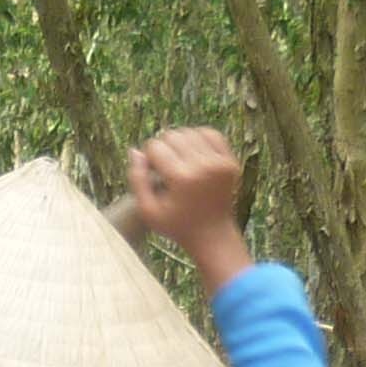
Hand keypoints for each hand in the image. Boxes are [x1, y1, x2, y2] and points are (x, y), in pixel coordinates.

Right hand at [124, 127, 254, 290]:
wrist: (213, 234)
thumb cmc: (176, 225)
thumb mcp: (148, 210)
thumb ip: (137, 180)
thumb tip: (135, 151)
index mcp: (181, 179)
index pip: (155, 147)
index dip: (149, 157)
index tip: (152, 172)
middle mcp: (202, 167)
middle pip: (173, 135)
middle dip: (163, 147)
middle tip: (164, 166)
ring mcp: (219, 163)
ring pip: (190, 132)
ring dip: (180, 142)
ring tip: (178, 160)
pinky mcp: (230, 161)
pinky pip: (211, 134)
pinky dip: (199, 138)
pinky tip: (193, 153)